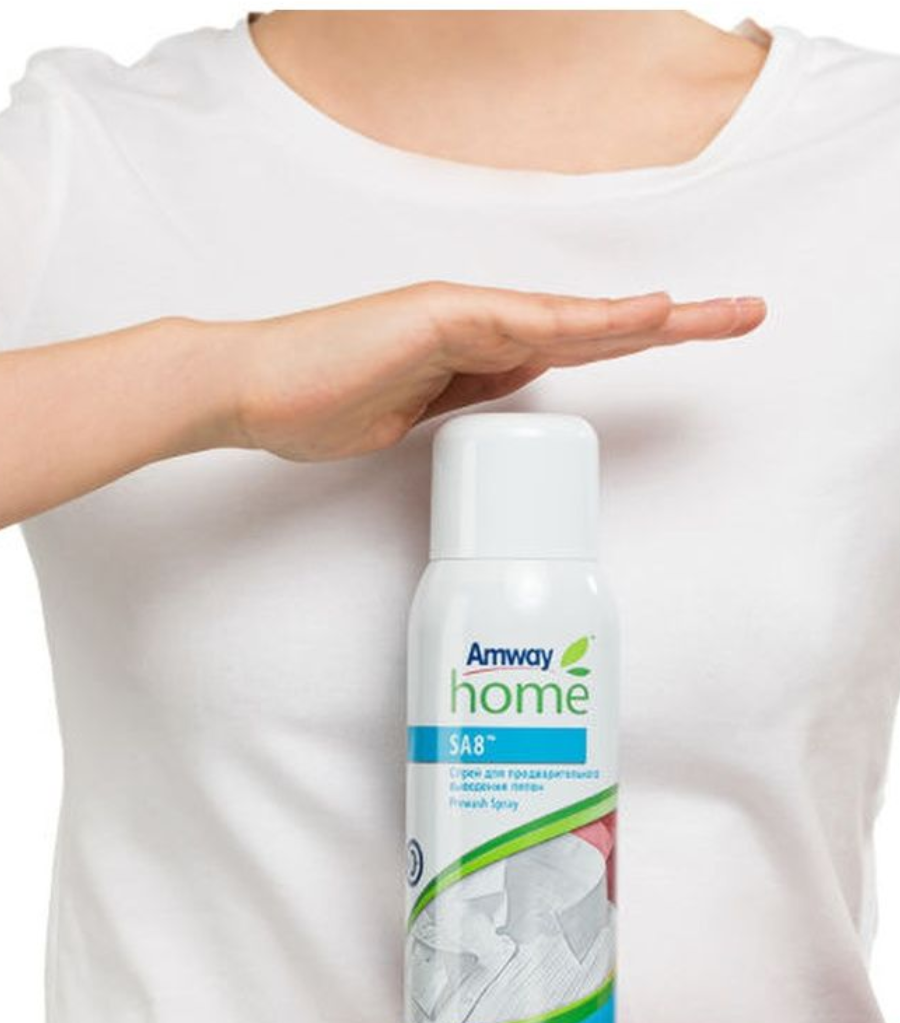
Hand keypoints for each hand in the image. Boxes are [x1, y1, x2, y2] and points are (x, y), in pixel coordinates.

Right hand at [222, 281, 765, 459]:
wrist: (252, 389)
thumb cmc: (320, 405)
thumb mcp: (415, 413)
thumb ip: (468, 395)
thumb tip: (515, 386)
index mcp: (477, 348)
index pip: (574, 342)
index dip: (635, 338)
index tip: (687, 338)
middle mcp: (479, 322)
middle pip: (593, 321)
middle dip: (672, 322)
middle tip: (742, 314)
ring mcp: (460, 316)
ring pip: (573, 316)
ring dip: (650, 317)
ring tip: (721, 313)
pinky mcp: (436, 319)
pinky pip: (524, 324)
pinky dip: (586, 320)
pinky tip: (643, 313)